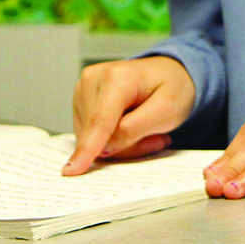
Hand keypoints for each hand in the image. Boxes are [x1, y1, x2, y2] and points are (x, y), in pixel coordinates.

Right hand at [63, 57, 195, 174]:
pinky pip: (90, 135)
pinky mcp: (80, 102)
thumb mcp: (167, 110)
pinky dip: (111, 139)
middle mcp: (92, 79)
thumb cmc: (171, 88)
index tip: (73, 170)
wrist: (167, 73)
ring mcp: (83, 90)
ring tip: (147, 129)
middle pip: (97, 135)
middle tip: (157, 138)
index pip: (100, 121)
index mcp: (116, 77)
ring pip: (91, 139)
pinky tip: (131, 127)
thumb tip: (104, 148)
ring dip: (120, 144)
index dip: (88, 148)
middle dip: (126, 146)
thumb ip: (134, 130)